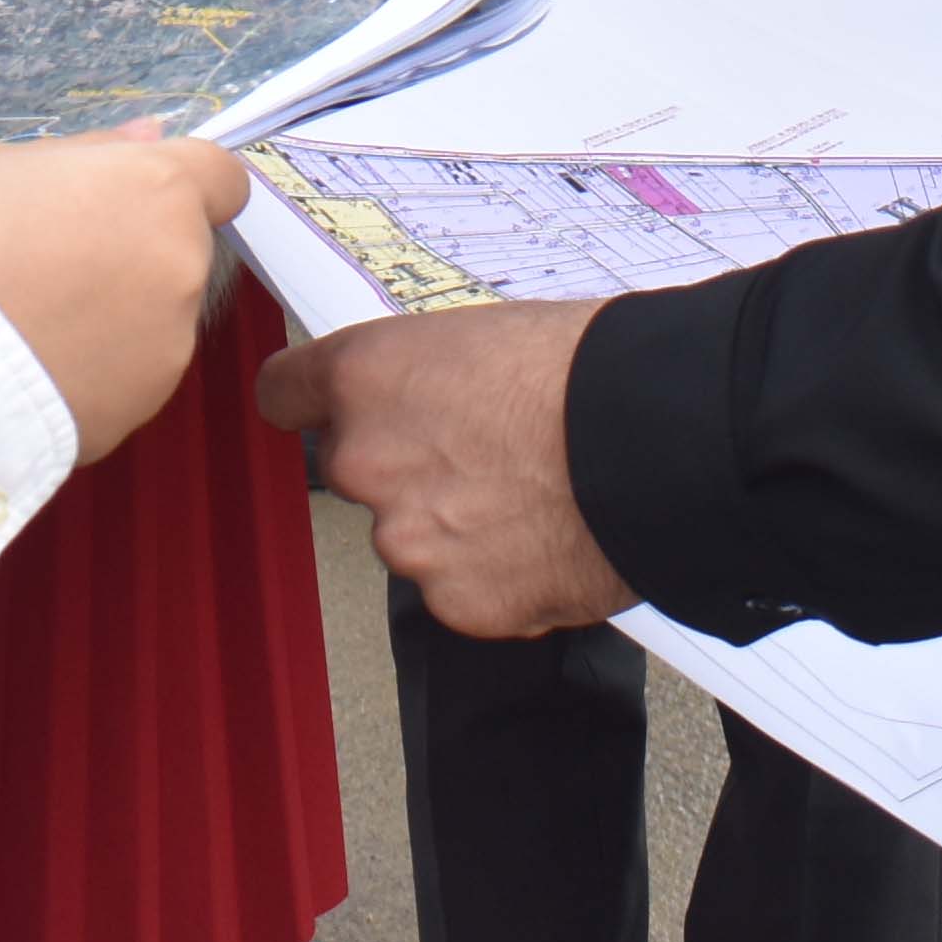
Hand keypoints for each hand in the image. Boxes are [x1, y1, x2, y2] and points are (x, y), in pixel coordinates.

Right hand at [0, 125, 252, 457]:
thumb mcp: (5, 167)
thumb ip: (92, 153)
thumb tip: (148, 137)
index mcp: (157, 191)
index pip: (221, 178)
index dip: (183, 185)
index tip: (135, 200)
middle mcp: (182, 265)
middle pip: (179, 249)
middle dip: (133, 251)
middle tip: (53, 262)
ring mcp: (168, 343)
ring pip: (156, 315)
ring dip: (116, 313)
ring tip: (33, 322)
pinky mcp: (143, 406)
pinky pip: (129, 372)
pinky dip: (97, 368)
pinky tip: (34, 367)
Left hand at [259, 301, 635, 639]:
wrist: (658, 442)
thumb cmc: (587, 369)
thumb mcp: (479, 337)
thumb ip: (420, 379)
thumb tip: (417, 402)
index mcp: (364, 379)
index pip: (283, 395)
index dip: (313, 400)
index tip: (326, 407)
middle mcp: (367, 462)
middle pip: (359, 471)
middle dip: (408, 467)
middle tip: (484, 451)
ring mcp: (409, 541)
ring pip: (413, 536)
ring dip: (454, 526)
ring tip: (532, 494)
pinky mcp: (458, 603)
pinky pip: (462, 591)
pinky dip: (497, 576)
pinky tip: (548, 537)